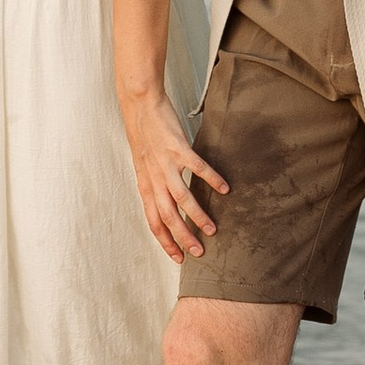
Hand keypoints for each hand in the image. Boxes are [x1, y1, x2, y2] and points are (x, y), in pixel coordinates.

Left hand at [121, 85, 228, 261]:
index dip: (165, 242)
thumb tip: (166, 203)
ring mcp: (165, 163)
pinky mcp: (178, 147)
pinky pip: (197, 168)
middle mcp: (153, 178)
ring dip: (198, 215)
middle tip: (199, 252)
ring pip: (181, 198)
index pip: (153, 222)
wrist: (140, 106)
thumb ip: (154, 185)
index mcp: (145, 185)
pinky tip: (224, 189)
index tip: (178, 258)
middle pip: (167, 216)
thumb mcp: (144, 166)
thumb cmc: (144, 136)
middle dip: (183, 237)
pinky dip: (211, 180)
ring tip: (212, 229)